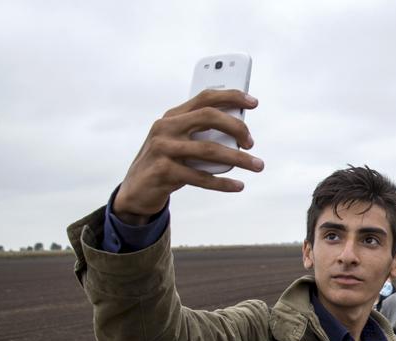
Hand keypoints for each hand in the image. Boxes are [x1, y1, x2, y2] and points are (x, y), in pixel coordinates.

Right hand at [113, 90, 262, 221]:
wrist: (136, 189)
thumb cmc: (167, 162)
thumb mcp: (180, 143)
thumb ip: (202, 134)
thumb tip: (241, 132)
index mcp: (173, 116)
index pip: (205, 98)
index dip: (231, 96)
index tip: (253, 102)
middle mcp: (166, 127)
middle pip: (209, 117)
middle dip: (236, 127)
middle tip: (251, 143)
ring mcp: (163, 148)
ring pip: (209, 150)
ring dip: (239, 159)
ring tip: (258, 165)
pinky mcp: (163, 171)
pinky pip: (201, 177)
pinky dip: (223, 183)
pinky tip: (238, 185)